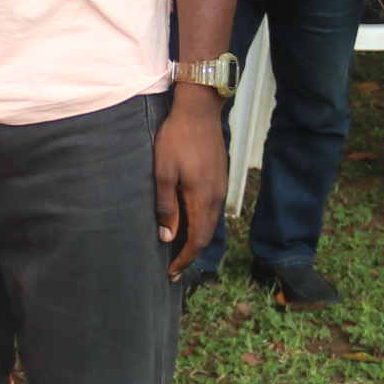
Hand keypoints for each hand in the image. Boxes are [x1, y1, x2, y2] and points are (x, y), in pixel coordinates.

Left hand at [154, 90, 227, 279]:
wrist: (199, 110)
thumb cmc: (176, 138)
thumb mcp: (163, 172)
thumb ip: (166, 205)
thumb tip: (167, 237)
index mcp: (202, 198)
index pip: (196, 240)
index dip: (184, 259)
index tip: (171, 273)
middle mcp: (216, 197)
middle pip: (206, 236)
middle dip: (190, 255)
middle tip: (174, 270)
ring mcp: (220, 187)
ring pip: (210, 223)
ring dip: (196, 240)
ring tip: (180, 252)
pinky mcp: (219, 178)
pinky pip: (211, 210)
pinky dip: (201, 224)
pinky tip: (190, 224)